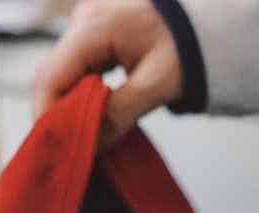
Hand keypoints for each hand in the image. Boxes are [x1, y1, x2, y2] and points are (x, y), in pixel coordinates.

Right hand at [33, 0, 183, 145]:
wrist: (211, 24)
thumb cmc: (190, 47)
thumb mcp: (155, 86)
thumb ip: (116, 116)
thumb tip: (87, 146)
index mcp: (95, 26)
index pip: (51, 78)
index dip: (47, 117)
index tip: (56, 149)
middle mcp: (83, 18)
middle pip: (52, 76)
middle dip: (58, 114)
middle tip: (72, 148)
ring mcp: (87, 22)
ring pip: (63, 73)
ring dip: (69, 106)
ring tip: (84, 135)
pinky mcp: (94, 31)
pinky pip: (77, 67)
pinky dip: (80, 93)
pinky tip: (92, 114)